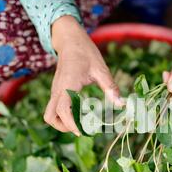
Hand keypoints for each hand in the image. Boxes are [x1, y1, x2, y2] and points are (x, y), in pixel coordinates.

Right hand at [44, 16, 122, 134]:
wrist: (70, 40)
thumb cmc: (86, 52)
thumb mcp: (101, 69)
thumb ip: (110, 87)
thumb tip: (122, 104)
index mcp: (67, 86)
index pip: (62, 111)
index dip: (70, 124)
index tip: (82, 132)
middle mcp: (57, 90)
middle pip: (50, 117)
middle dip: (63, 127)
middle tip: (81, 130)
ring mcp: (55, 90)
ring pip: (50, 113)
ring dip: (61, 123)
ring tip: (80, 124)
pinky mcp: (57, 90)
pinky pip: (55, 108)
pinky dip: (64, 115)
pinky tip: (80, 113)